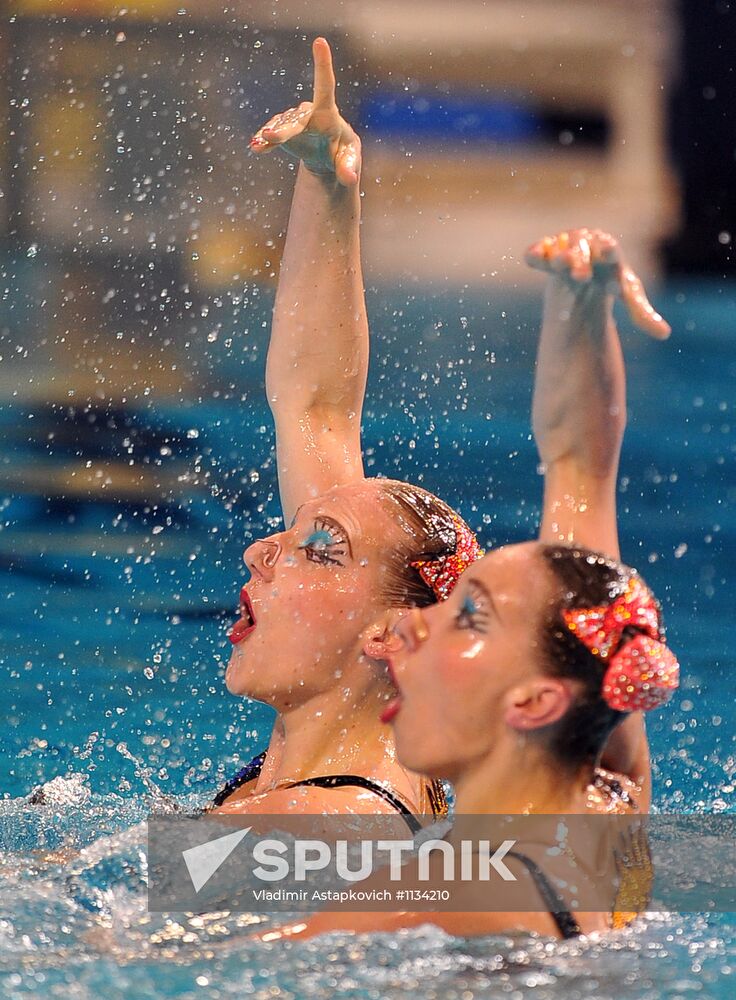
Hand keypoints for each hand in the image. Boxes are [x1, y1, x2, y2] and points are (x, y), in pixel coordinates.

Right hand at [249, 37, 360, 186]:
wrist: (326, 157)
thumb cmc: (343, 153)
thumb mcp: (349, 161)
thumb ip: (349, 169)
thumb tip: (350, 180)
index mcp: (328, 114)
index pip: (325, 86)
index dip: (323, 64)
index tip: (320, 42)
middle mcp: (308, 114)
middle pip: (296, 119)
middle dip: (284, 128)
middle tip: (270, 135)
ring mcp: (293, 123)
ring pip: (282, 127)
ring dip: (272, 135)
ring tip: (260, 143)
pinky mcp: (282, 133)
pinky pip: (271, 136)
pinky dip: (264, 141)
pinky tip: (256, 147)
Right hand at [525, 228, 670, 339]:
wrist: (588, 261)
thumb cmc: (610, 277)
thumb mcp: (628, 295)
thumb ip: (642, 313)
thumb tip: (665, 336)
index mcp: (610, 253)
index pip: (610, 252)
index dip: (609, 252)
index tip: (609, 253)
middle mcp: (588, 245)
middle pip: (584, 252)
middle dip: (582, 262)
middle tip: (582, 276)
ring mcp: (566, 246)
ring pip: (562, 249)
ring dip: (561, 256)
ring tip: (559, 263)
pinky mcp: (546, 251)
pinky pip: (539, 251)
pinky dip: (536, 254)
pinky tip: (532, 259)